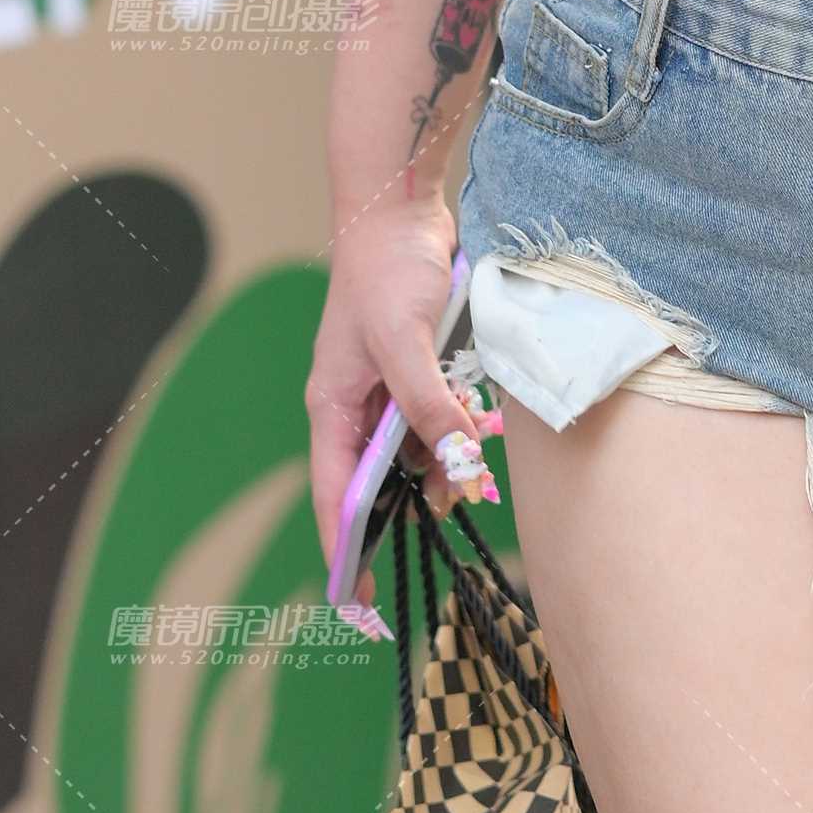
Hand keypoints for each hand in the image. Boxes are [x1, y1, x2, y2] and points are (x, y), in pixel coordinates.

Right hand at [307, 203, 504, 631]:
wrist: (400, 208)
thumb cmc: (387, 271)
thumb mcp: (406, 342)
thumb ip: (427, 404)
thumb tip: (454, 463)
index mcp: (331, 407)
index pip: (333, 497)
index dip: (345, 551)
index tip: (359, 604)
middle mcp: (354, 404)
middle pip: (376, 480)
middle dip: (411, 505)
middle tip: (452, 518)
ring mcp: (385, 385)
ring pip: (412, 449)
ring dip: (443, 464)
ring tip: (475, 477)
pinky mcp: (416, 365)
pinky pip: (435, 414)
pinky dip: (456, 428)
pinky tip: (481, 430)